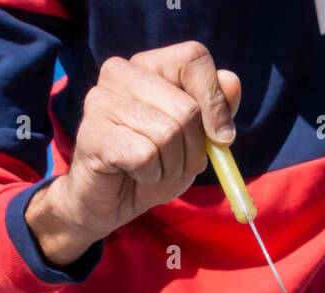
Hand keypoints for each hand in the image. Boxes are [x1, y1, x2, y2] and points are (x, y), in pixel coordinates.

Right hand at [26, 42, 240, 266]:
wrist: (110, 201)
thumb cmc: (154, 166)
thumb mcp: (195, 139)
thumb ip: (216, 110)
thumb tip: (231, 81)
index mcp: (148, 65)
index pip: (193, 58)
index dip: (215, 102)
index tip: (222, 138)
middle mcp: (121, 72)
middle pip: (187, 108)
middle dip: (195, 150)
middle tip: (178, 164)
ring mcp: (101, 100)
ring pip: (168, 134)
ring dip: (172, 166)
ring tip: (155, 169)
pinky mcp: (93, 134)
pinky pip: (146, 157)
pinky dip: (151, 175)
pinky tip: (135, 173)